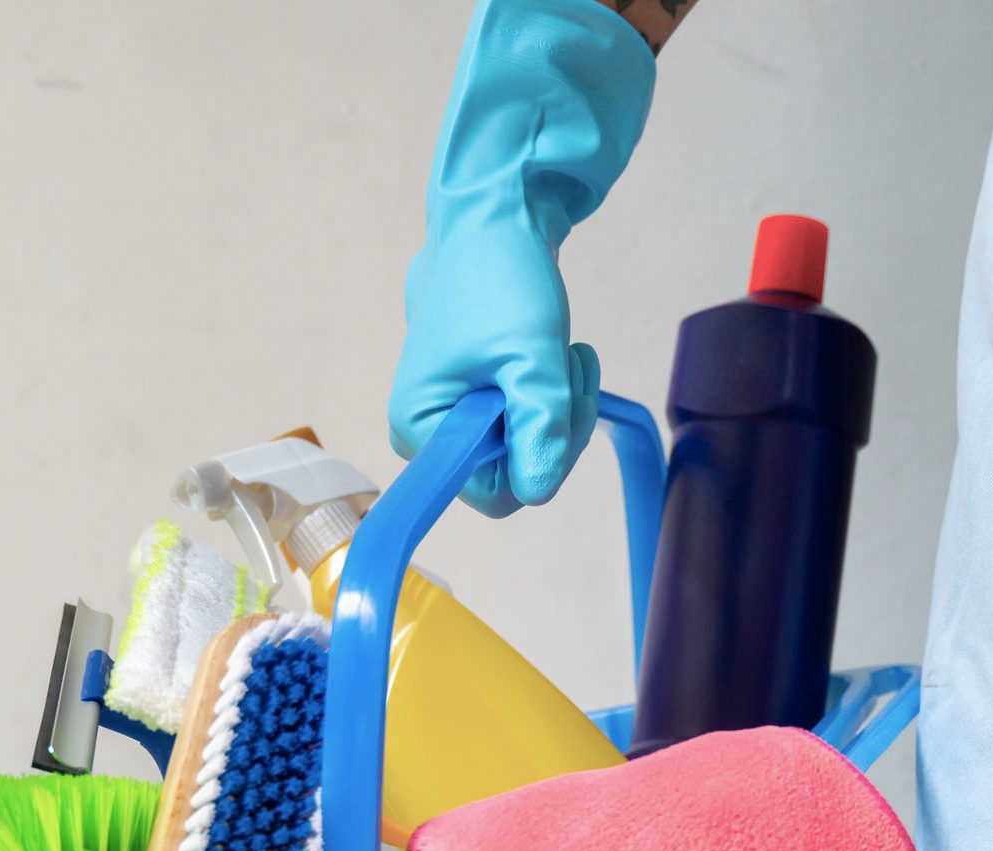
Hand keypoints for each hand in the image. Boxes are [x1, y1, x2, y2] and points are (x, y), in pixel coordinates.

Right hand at [390, 217, 601, 517]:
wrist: (492, 216)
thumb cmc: (501, 279)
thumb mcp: (531, 356)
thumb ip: (539, 426)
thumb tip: (538, 492)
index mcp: (422, 427)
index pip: (494, 493)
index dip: (539, 461)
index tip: (561, 406)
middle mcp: (424, 430)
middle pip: (510, 471)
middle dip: (554, 427)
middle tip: (571, 368)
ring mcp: (447, 412)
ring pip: (522, 445)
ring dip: (558, 406)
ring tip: (566, 353)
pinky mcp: (469, 395)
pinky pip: (519, 419)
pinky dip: (547, 393)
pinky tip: (555, 356)